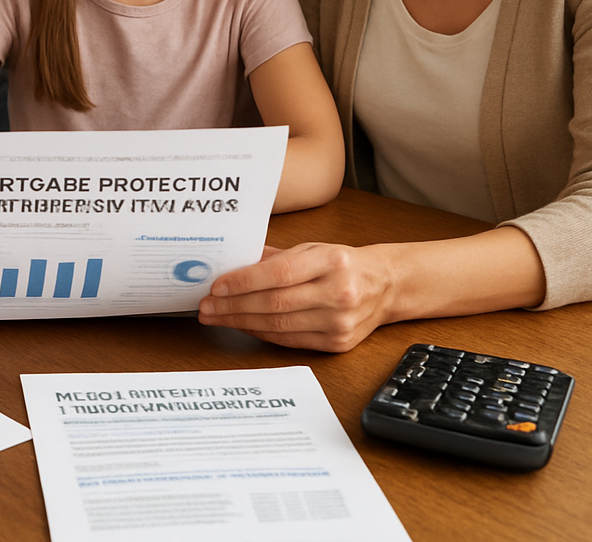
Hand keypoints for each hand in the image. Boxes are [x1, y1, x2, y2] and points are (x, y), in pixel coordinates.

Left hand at [197, 242, 393, 351]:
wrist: (384, 286)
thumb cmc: (342, 263)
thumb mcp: (312, 249)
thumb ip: (274, 257)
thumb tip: (232, 264)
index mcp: (331, 261)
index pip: (279, 274)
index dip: (243, 282)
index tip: (216, 286)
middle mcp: (338, 292)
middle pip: (275, 303)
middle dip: (234, 306)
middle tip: (207, 306)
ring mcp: (339, 321)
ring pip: (279, 325)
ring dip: (241, 322)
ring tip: (216, 317)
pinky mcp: (337, 343)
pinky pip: (290, 340)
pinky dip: (262, 333)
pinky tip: (243, 326)